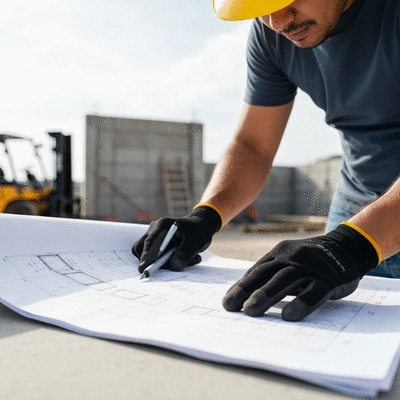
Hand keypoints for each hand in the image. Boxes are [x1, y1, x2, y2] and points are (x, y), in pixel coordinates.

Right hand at [132, 206, 221, 272]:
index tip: (144, 268)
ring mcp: (155, 237)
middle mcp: (155, 230)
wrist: (201, 226)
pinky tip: (186, 258)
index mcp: (163, 225)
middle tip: (171, 266)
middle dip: (152, 261)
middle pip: (142, 248)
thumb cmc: (199, 231)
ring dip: (164, 263)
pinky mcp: (157, 245)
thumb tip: (173, 267)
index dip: (146, 255)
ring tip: (188, 260)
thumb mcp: (196, 243)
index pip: (150, 241)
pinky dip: (167, 262)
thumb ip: (185, 254)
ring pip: (149, 255)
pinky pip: (156, 257)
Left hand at [222, 224, 378, 320]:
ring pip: (285, 280)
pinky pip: (314, 292)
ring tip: (250, 311)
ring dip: (266, 295)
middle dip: (246, 291)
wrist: (348, 246)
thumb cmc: (311, 261)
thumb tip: (249, 297)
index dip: (241, 287)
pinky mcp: (329, 279)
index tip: (228, 302)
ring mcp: (310, 267)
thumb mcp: (290, 260)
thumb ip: (273, 274)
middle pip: (266, 274)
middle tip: (231, 307)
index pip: (256, 271)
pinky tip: (289, 316)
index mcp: (280, 253)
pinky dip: (301, 303)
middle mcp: (292, 257)